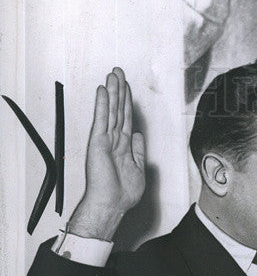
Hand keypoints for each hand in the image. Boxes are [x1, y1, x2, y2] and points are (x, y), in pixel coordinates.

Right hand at [68, 67, 145, 240]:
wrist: (112, 203)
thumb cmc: (123, 193)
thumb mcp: (139, 169)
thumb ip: (138, 150)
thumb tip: (138, 135)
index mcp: (124, 146)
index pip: (126, 118)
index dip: (127, 102)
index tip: (127, 88)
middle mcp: (114, 140)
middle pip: (118, 109)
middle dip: (119, 90)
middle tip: (118, 71)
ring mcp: (106, 139)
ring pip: (111, 110)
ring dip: (112, 91)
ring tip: (113, 74)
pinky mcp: (98, 142)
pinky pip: (101, 119)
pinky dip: (102, 104)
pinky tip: (103, 90)